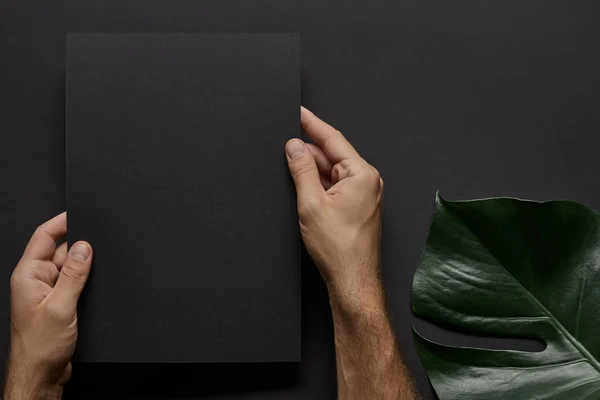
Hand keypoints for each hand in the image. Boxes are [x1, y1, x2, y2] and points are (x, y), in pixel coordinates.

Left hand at [5, 213, 91, 399]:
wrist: (41, 376)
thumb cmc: (40, 347)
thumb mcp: (60, 307)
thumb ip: (73, 275)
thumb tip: (84, 247)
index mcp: (28, 275)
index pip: (43, 237)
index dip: (61, 222)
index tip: (80, 212)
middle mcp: (37, 280)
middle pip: (60, 250)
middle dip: (80, 246)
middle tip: (101, 243)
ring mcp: (48, 292)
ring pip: (71, 267)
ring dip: (85, 266)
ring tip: (101, 266)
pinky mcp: (60, 303)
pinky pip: (75, 283)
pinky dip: (87, 280)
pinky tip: (97, 283)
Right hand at [286, 107, 383, 305]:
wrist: (352, 279)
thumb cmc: (339, 248)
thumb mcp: (312, 204)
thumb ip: (301, 170)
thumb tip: (294, 146)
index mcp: (362, 174)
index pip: (333, 139)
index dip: (312, 124)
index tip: (299, 112)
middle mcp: (366, 181)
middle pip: (331, 155)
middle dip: (307, 149)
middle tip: (284, 143)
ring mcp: (362, 194)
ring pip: (331, 171)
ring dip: (311, 169)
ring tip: (289, 165)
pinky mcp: (356, 207)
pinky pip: (334, 186)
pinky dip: (318, 183)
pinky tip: (302, 184)